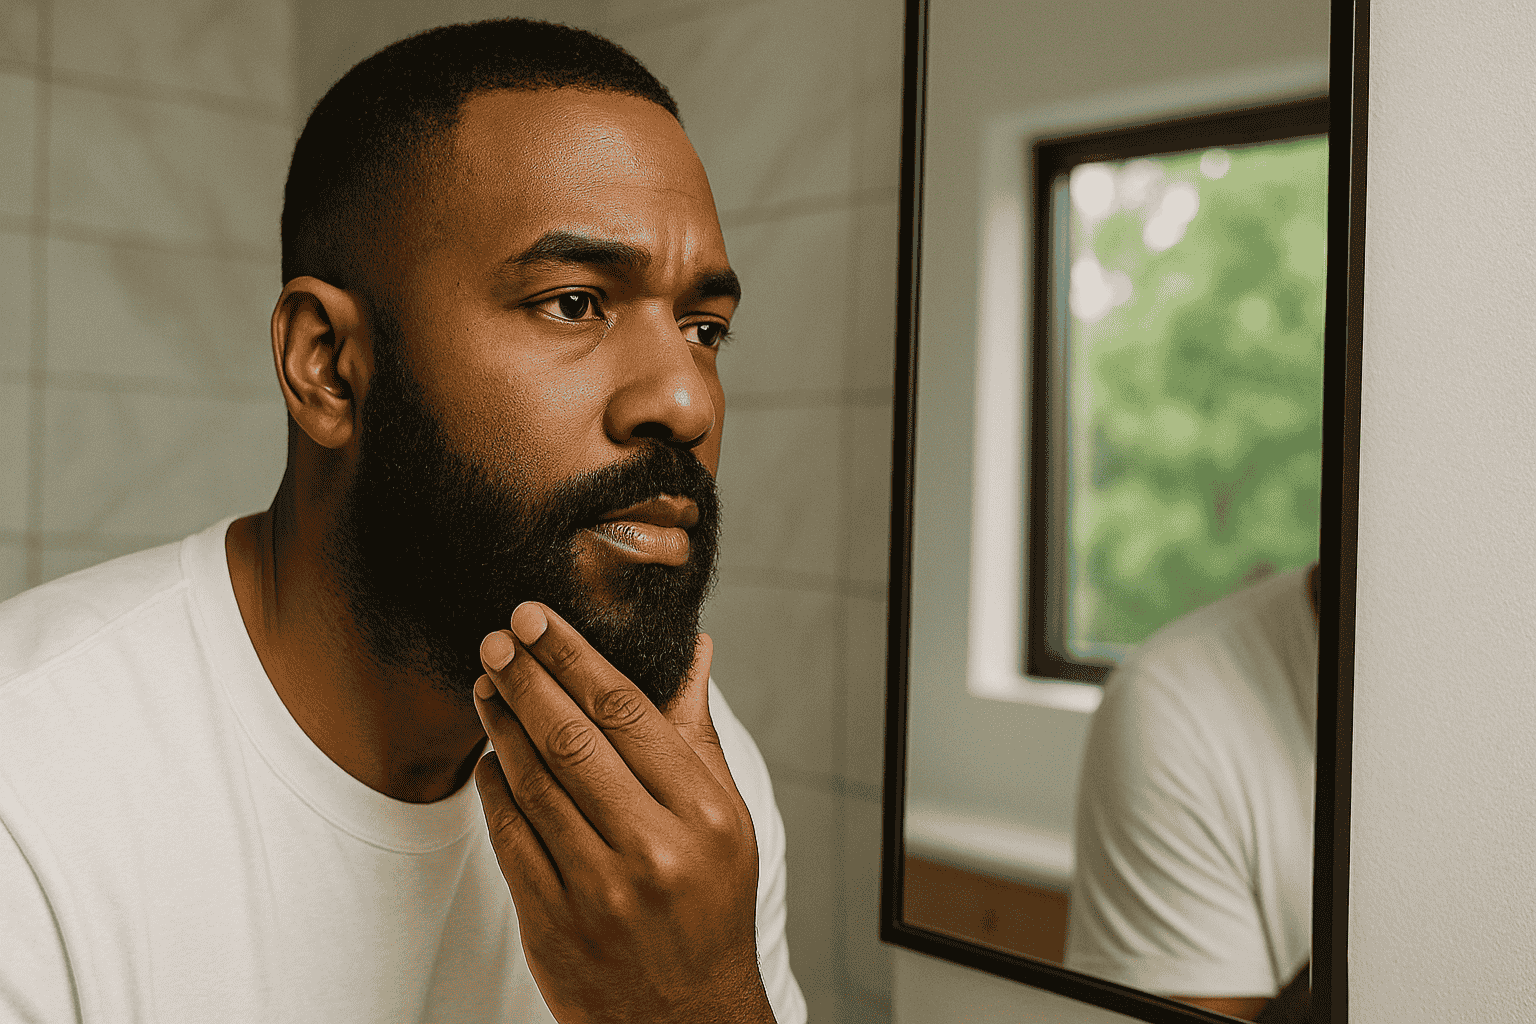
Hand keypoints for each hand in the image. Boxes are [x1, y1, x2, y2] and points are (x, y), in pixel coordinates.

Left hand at [473, 602, 775, 1023]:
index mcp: (702, 814)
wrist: (685, 1019)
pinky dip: (493, 790)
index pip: (626, 712)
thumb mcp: (726, 820)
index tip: (538, 618)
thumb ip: (697, 735)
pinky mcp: (552, 922)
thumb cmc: (710, 906)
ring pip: (533, 785)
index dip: (573, 656)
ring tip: (485, 686)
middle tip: (495, 638)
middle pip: (572, 740)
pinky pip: (509, 837)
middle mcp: (653, 849)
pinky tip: (489, 757)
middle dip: (526, 679)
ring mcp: (598, 890)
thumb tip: (693, 652)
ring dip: (501, 727)